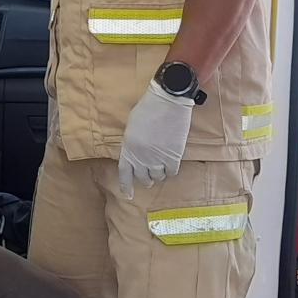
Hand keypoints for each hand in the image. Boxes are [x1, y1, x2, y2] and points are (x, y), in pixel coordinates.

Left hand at [117, 81, 193, 198]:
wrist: (167, 101)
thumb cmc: (148, 108)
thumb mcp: (132, 126)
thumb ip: (132, 143)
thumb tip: (136, 154)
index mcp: (128, 148)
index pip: (125, 173)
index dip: (126, 186)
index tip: (128, 195)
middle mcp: (141, 157)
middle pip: (143, 177)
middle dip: (146, 179)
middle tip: (150, 178)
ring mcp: (157, 158)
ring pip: (158, 177)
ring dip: (159, 175)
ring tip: (161, 169)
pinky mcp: (173, 156)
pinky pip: (171, 172)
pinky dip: (171, 170)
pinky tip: (171, 165)